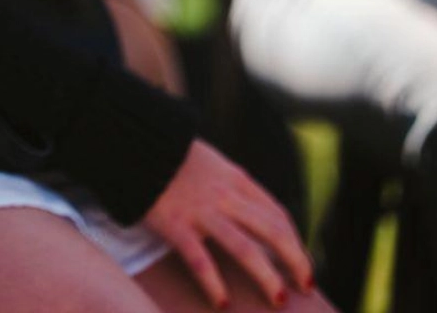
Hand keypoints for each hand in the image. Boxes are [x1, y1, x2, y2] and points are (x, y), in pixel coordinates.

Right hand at [145, 139, 313, 308]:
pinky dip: (213, 283)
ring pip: (245, 248)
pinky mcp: (175, 223)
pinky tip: (221, 302)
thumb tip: (253, 213)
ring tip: (277, 299)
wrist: (132, 139)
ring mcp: (200, 210)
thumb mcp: (210, 161)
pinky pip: (200, 259)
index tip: (303, 264)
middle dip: (295, 262)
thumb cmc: (169, 153)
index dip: (296, 243)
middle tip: (305, 288)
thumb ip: (231, 185)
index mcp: (235, 178)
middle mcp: (224, 195)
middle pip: (272, 232)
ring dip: (266, 277)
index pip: (277, 214)